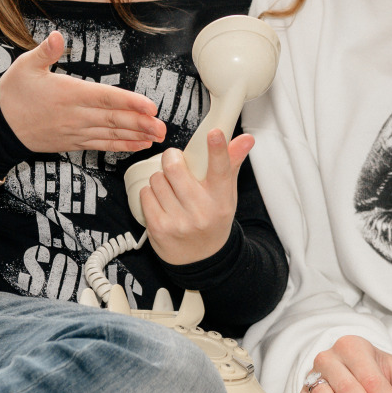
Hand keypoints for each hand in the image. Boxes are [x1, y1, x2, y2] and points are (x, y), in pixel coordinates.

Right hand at [0, 31, 165, 153]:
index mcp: (67, 94)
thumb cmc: (12, 94)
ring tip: (157, 137)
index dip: (129, 102)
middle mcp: (74, 115)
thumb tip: (59, 36)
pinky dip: (120, 145)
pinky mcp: (73, 142)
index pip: (104, 97)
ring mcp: (75, 131)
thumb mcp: (25, 66)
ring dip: (135, 136)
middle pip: (113, 119)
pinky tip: (138, 145)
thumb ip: (45, 51)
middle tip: (163, 126)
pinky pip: (101, 145)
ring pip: (110, 134)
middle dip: (140, 123)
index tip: (150, 106)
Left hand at [141, 129, 252, 264]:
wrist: (201, 259)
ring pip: (157, 179)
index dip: (218, 149)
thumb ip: (231, 163)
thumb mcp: (226, 194)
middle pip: (175, 168)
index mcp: (221, 199)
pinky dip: (151, 193)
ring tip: (171, 188)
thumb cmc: (213, 218)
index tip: (214, 134)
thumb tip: (246, 138)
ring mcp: (179, 221)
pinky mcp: (159, 228)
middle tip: (175, 161)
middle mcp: (202, 211)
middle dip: (171, 159)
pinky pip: (145, 194)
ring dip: (160, 178)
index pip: (221, 169)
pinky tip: (162, 202)